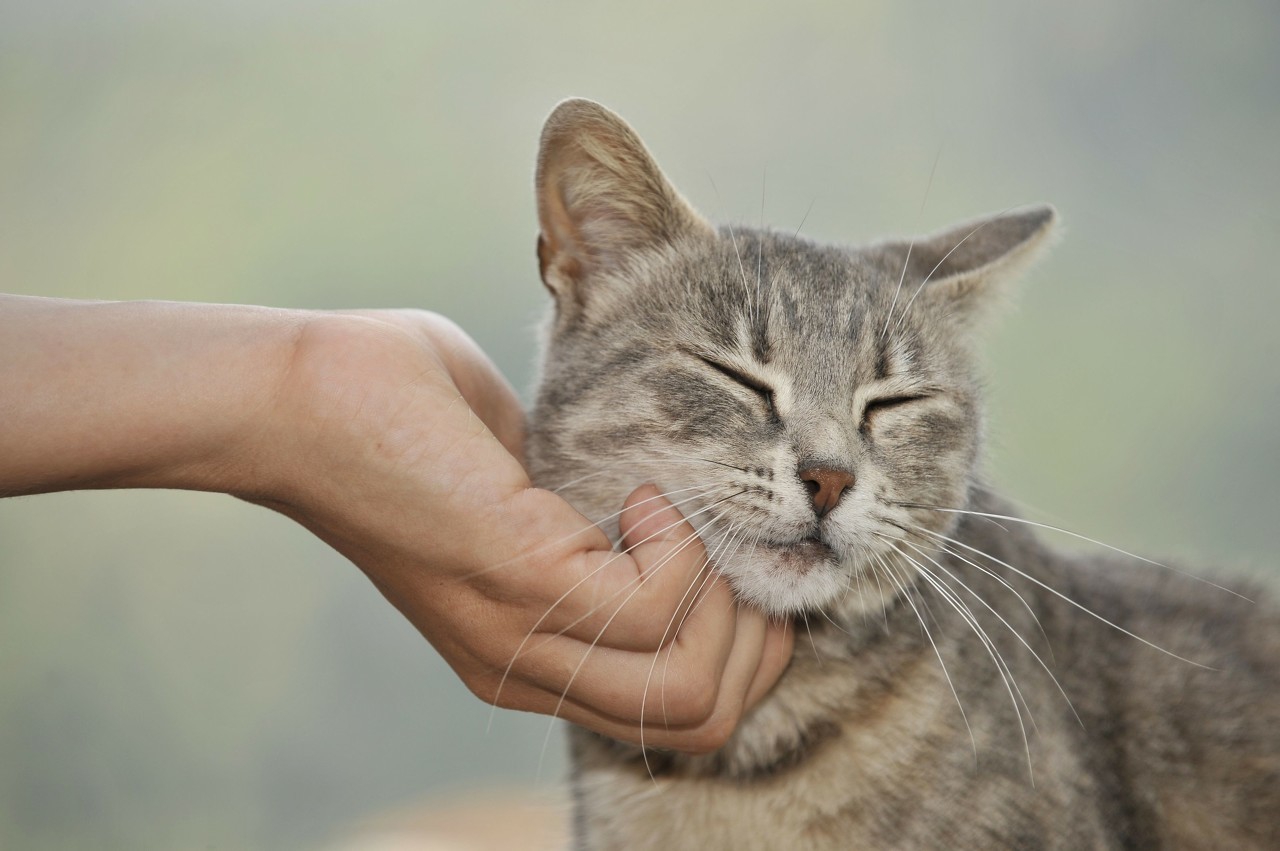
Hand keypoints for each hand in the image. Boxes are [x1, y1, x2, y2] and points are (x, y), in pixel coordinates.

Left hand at [257, 310, 794, 750]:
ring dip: (721, 595)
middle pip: (698, 725)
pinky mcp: (519, 580)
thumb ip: (589, 499)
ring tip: (671, 514)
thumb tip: (666, 476)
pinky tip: (631, 490)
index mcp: (530, 650)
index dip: (738, 649)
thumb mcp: (523, 479)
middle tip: (723, 544)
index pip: (674, 715)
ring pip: (686, 692)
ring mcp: (521, 634)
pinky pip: (650, 607)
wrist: (295, 398)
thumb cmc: (402, 416)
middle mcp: (526, 665)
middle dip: (754, 637)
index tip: (731, 560)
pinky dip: (674, 544)